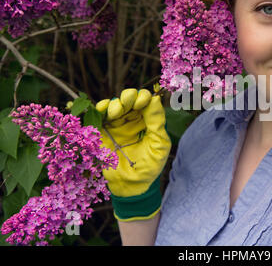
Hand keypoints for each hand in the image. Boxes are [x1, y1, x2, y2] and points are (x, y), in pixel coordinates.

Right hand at [96, 88, 170, 220]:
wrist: (132, 186)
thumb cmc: (150, 166)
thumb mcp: (159, 144)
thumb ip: (157, 122)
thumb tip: (156, 98)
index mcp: (149, 121)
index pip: (146, 101)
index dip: (144, 97)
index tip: (143, 102)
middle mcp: (133, 120)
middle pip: (130, 99)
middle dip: (129, 97)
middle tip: (129, 102)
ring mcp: (117, 125)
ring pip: (115, 105)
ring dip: (115, 103)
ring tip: (117, 111)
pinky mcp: (103, 132)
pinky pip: (100, 116)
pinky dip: (100, 108)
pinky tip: (103, 109)